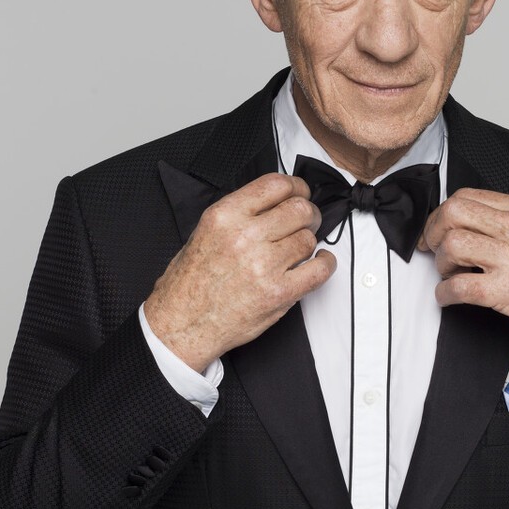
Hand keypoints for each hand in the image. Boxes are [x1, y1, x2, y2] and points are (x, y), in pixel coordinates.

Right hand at [144, 173, 335, 371]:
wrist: (182, 324)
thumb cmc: (190, 282)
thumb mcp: (204, 232)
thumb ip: (239, 214)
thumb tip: (275, 204)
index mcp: (225, 216)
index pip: (276, 185)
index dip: (296, 187)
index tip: (300, 193)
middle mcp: (245, 237)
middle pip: (299, 209)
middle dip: (308, 213)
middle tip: (307, 221)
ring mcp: (264, 266)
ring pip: (308, 238)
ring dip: (309, 241)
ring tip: (300, 248)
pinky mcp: (279, 293)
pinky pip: (319, 270)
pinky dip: (326, 263)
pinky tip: (320, 262)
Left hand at [419, 188, 508, 336]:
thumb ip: (508, 220)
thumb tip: (467, 222)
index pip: (468, 197)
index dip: (442, 213)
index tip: (437, 227)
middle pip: (454, 213)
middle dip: (434, 231)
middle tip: (433, 247)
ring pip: (453, 246)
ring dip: (441, 263)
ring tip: (449, 273)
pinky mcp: (507, 290)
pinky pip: (459, 287)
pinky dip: (444, 293)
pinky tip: (448, 296)